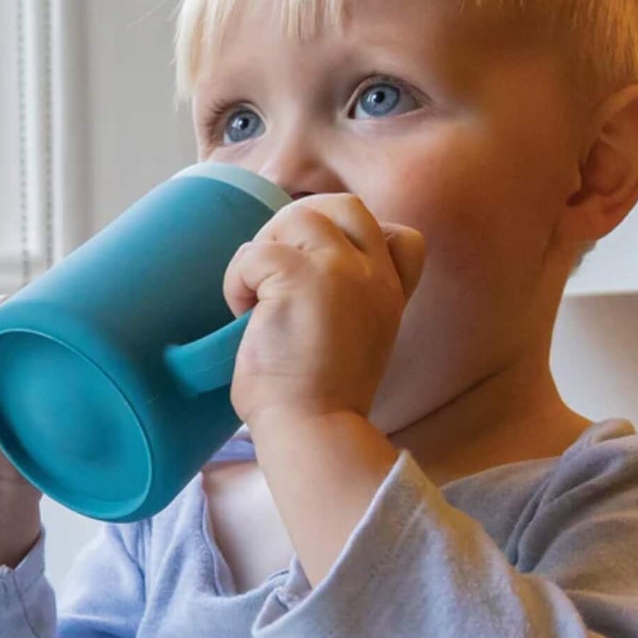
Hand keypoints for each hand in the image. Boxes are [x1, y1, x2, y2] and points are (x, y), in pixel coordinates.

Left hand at [222, 194, 424, 430]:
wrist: (314, 431)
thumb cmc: (318, 404)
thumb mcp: (355, 347)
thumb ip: (346, 309)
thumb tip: (291, 288)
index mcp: (390, 295)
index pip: (399, 235)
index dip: (354, 240)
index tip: (321, 278)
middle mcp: (375, 276)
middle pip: (345, 206)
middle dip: (300, 226)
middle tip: (272, 273)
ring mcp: (342, 271)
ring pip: (298, 216)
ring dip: (264, 249)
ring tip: (255, 296)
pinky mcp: (300, 276)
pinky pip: (255, 252)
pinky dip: (237, 279)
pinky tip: (241, 315)